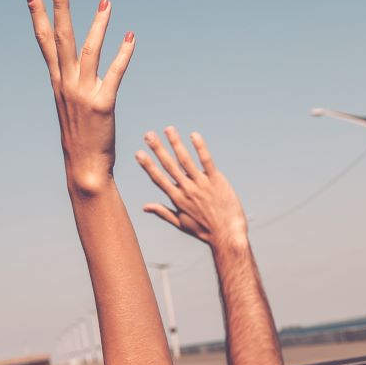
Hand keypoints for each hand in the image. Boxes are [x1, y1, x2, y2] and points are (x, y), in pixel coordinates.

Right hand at [24, 0, 135, 194]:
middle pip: (61, 39)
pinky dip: (124, 54)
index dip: (36, 14)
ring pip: (89, 51)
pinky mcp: (103, 105)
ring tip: (105, 1)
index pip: (44, 41)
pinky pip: (115, 74)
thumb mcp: (70, 107)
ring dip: (97, 24)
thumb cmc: (80, 139)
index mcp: (57, 83)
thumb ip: (71, 85)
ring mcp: (83, 94)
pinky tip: (131, 36)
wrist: (84, 168)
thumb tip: (73, 70)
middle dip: (59, 8)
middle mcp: (67, 84)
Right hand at [135, 127, 248, 249]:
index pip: (159, 178)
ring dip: (176, 143)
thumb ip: (163, 212)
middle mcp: (187, 190)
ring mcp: (202, 184)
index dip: (148, 165)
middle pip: (169, 166)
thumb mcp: (181, 223)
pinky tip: (194, 135)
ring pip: (186, 160)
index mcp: (177, 199)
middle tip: (148, 134)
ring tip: (168, 129)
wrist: (227, 235)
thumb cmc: (204, 230)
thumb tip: (145, 207)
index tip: (138, 153)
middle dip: (158, 149)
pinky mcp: (217, 180)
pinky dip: (200, 148)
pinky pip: (206, 161)